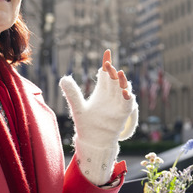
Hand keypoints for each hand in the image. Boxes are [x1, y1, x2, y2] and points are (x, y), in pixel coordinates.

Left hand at [60, 50, 137, 184]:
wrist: (93, 141)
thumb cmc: (86, 125)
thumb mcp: (77, 107)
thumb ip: (72, 93)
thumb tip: (63, 78)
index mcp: (102, 90)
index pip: (105, 73)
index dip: (106, 63)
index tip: (107, 52)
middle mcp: (111, 95)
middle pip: (114, 79)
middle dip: (112, 71)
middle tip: (108, 65)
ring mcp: (118, 103)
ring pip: (123, 88)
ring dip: (122, 81)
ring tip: (118, 73)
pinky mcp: (122, 113)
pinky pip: (128, 103)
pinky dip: (128, 97)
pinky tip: (126, 92)